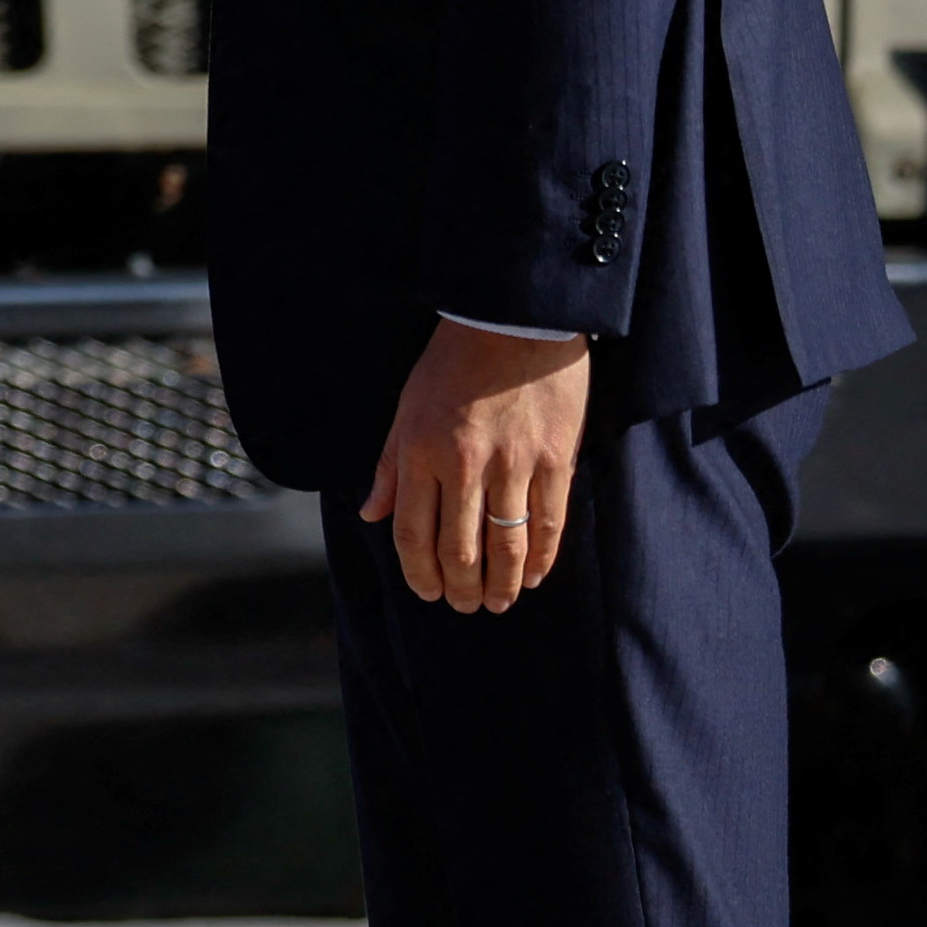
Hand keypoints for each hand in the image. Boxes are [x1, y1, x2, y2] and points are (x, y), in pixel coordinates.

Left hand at [361, 323, 590, 612]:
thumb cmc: (453, 364)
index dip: (419, 573)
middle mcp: (464, 464)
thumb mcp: (407, 408)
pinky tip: (532, 576)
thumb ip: (391, 466)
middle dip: (461, 589)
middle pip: (461, 550)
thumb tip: (371, 514)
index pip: (413, 534)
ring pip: (506, 546)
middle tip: (465, 607)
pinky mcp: (555, 459)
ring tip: (498, 604)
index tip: (428, 593)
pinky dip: (540, 558)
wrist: (513, 320)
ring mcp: (513, 463)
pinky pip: (548, 523)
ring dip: (501, 585)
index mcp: (421, 452)